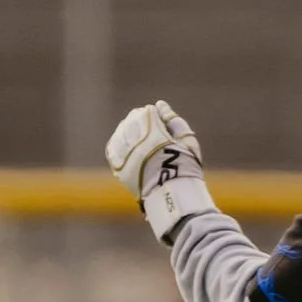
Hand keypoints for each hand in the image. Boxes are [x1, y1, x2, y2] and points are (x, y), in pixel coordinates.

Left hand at [105, 100, 206, 222]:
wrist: (174, 196)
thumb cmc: (185, 167)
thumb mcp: (187, 140)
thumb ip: (173, 119)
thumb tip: (159, 105)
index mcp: (154, 133)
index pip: (148, 112)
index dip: (155, 114)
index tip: (159, 118)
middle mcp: (137, 142)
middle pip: (133, 120)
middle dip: (140, 120)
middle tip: (150, 127)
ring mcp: (126, 155)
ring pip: (121, 133)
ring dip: (129, 130)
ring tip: (140, 137)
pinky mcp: (120, 168)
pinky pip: (113, 149)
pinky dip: (118, 144)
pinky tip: (126, 145)